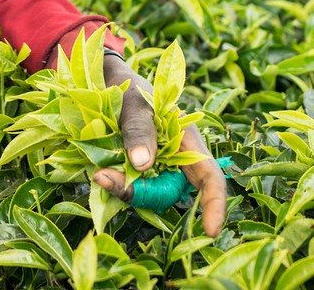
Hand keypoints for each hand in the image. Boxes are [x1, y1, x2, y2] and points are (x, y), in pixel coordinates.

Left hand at [93, 53, 227, 236]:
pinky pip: (132, 187)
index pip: (210, 177)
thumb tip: (142, 164)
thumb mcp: (135, 103)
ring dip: (124, 189)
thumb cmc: (130, 88)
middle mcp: (176, 159)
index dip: (214, 205)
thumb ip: (139, 130)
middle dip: (142, 195)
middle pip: (170, 192)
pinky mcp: (137, 171)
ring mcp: (156, 167)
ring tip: (99, 174)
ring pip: (148, 193)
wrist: (108, 82)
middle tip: (106, 179)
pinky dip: (117, 184)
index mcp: (188, 141)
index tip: (209, 231)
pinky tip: (101, 174)